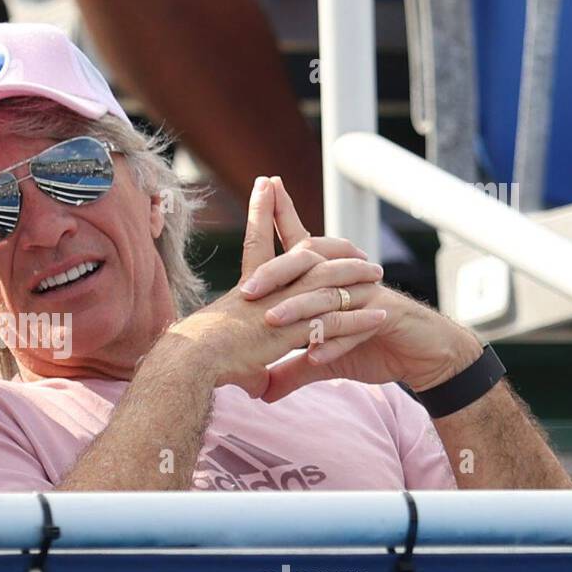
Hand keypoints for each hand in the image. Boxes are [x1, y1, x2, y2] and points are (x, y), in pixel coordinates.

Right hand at [165, 175, 386, 396]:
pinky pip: (335, 321)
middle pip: (306, 255)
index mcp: (246, 288)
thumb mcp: (227, 355)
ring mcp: (282, 308)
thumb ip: (252, 368)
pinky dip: (359, 318)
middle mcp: (267, 291)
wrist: (192, 360)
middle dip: (332, 247)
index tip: (268, 185)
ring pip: (328, 283)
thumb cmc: (198, 357)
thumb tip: (260, 385)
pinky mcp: (294, 331)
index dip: (262, 211)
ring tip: (378, 274)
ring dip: (355, 279)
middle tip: (355, 246)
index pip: (256, 241)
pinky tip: (380, 315)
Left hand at [240, 177, 481, 402]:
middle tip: (248, 288)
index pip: (299, 246)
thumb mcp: (325, 359)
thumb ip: (292, 369)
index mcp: (328, 280)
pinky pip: (356, 327)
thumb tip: (261, 390)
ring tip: (273, 321)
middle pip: (308, 262)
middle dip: (275, 271)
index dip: (282, 216)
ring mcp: (366, 295)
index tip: (263, 187)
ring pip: (328, 296)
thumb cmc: (372, 347)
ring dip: (300, 309)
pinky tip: (315, 356)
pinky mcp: (386, 316)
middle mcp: (346, 279)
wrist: (422, 356)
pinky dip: (335, 342)